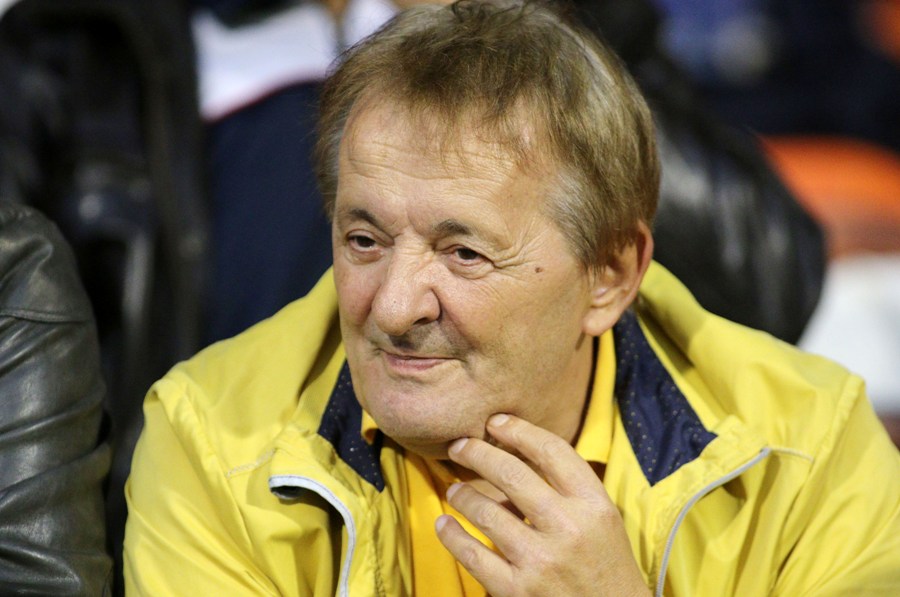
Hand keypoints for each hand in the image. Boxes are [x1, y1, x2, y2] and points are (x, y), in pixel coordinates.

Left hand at [435, 413, 649, 596]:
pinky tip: (444, 524)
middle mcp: (569, 528)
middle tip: (459, 445)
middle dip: (478, 452)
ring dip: (462, 494)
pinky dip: (452, 535)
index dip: (519, 430)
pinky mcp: (518, 591)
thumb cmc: (605, 569)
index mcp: (594, 505)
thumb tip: (516, 456)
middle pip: (511, 473)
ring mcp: (541, 560)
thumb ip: (568, 491)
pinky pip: (472, 555)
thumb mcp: (602, 523)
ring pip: (485, 511)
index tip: (495, 422)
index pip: (552, 451)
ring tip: (454, 489)